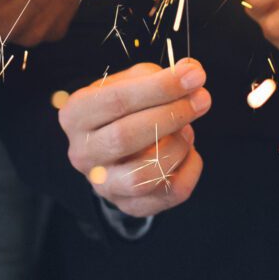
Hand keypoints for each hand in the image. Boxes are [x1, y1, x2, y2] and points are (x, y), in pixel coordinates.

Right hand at [61, 60, 210, 218]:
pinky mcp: (130, 205)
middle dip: (171, 114)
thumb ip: (159, 76)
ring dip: (177, 146)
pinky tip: (189, 151)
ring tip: (186, 129)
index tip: (194, 76)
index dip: (159, 88)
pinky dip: (190, 168)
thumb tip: (191, 74)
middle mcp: (82, 154)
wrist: (114, 150)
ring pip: (144, 173)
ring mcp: (104, 185)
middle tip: (202, 99)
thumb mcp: (132, 83)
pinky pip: (170, 192)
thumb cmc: (124, 109)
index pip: (116, 101)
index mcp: (75, 115)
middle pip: (126, 137)